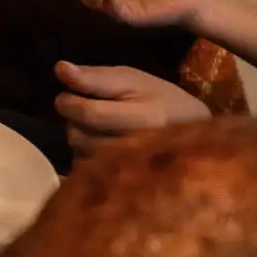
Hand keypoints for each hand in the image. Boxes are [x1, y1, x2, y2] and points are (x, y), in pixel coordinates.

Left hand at [53, 60, 210, 158]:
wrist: (196, 134)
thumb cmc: (161, 100)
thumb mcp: (132, 79)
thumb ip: (95, 77)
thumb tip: (60, 69)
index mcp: (142, 118)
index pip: (89, 114)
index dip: (68, 103)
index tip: (67, 97)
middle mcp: (138, 149)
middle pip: (80, 138)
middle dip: (74, 123)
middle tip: (87, 113)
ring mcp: (132, 172)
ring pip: (80, 156)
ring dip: (80, 140)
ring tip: (98, 130)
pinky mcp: (125, 187)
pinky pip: (87, 173)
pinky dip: (86, 158)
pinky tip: (102, 147)